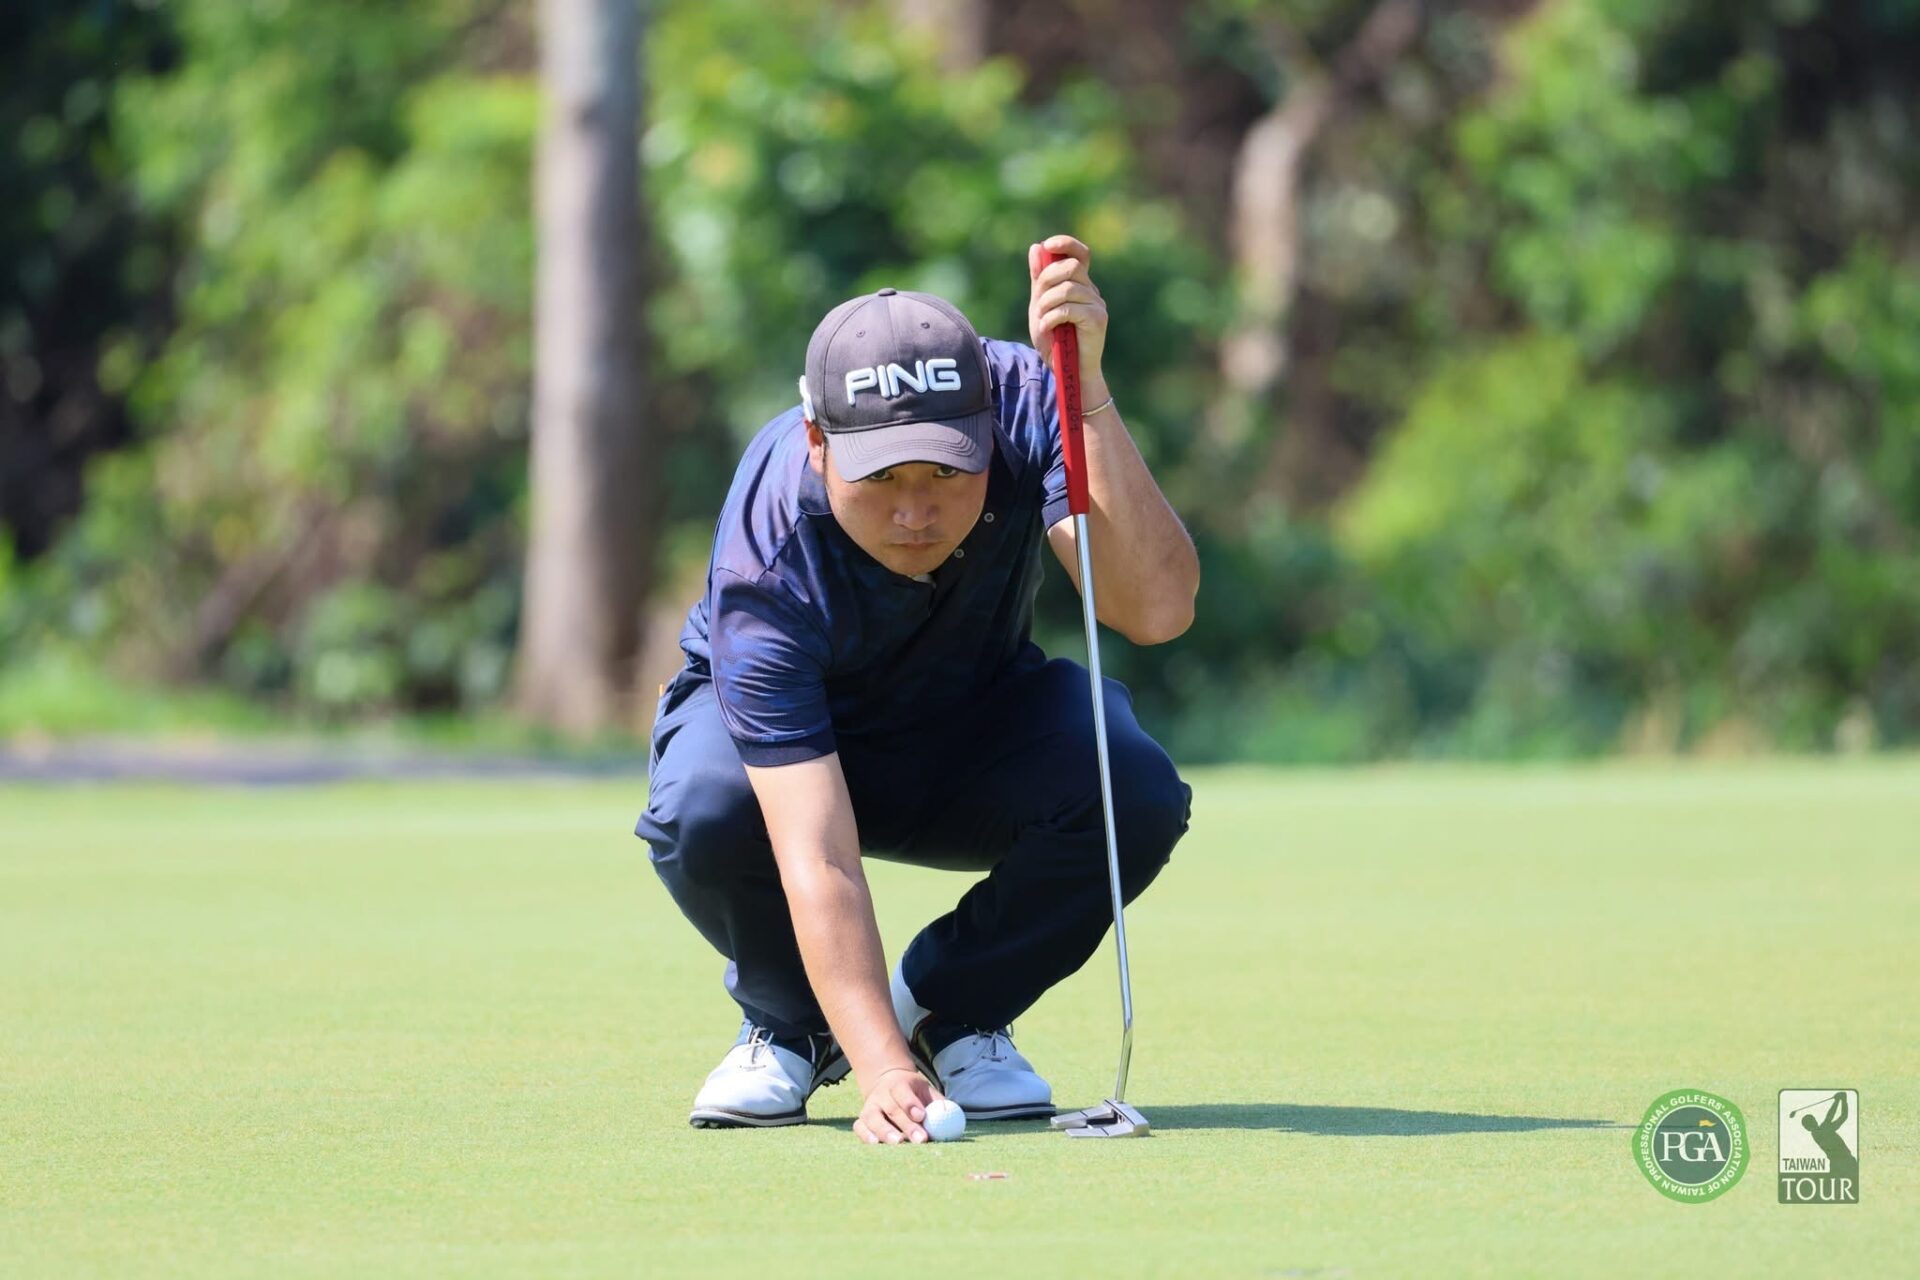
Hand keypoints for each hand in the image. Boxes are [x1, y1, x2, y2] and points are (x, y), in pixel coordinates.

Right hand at [853, 1066, 941, 1144]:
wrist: (886, 1082)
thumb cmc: (912, 1092)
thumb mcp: (925, 1090)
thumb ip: (937, 1103)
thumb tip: (951, 1117)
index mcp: (899, 1084)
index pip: (903, 1092)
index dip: (911, 1104)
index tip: (922, 1116)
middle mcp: (882, 1094)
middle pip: (892, 1109)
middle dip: (907, 1125)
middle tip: (920, 1139)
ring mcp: (870, 1107)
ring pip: (873, 1118)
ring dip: (885, 1131)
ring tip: (898, 1143)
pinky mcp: (862, 1119)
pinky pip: (859, 1127)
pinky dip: (865, 1135)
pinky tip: (875, 1144)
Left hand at [1027, 234, 1108, 387]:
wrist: (1067, 372)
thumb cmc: (1054, 341)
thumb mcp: (1040, 306)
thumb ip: (1039, 280)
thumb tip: (1036, 247)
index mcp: (1080, 284)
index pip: (1080, 253)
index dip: (1066, 244)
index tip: (1048, 245)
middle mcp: (1092, 291)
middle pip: (1072, 267)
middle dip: (1048, 279)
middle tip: (1038, 301)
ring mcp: (1097, 305)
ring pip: (1069, 288)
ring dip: (1047, 303)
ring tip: (1041, 320)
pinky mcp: (1098, 320)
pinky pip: (1069, 309)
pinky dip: (1051, 318)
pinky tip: (1047, 328)